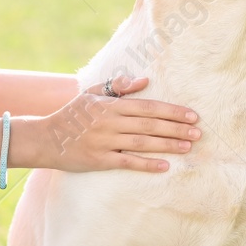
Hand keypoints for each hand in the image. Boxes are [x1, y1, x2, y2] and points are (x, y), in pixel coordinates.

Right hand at [20, 75, 200, 172]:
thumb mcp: (92, 94)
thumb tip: (145, 80)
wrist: (46, 139)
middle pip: (150, 125)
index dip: (171, 111)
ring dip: (168, 145)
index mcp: (111, 105)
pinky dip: (147, 164)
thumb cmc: (73, 115)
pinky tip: (165, 165)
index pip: (148, 107)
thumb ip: (118, 86)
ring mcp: (105, 142)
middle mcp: (110, 123)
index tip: (192, 116)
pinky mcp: (99, 161)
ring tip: (188, 147)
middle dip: (176, 128)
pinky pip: (127, 162)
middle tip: (198, 133)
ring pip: (142, 143)